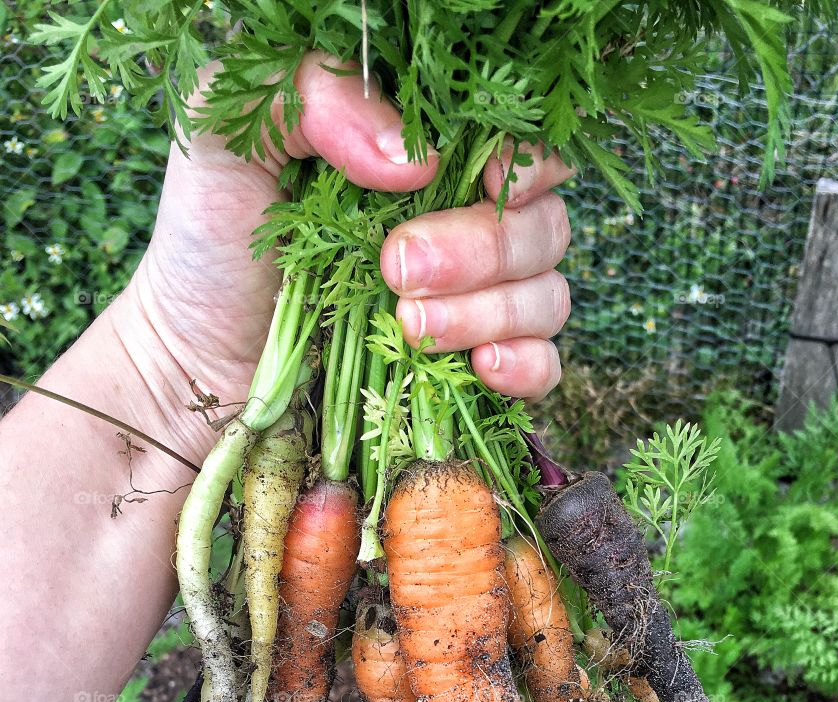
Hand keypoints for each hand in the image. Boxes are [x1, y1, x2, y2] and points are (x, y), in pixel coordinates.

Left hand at [119, 54, 573, 467]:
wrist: (192, 362)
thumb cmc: (210, 244)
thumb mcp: (231, 137)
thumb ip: (311, 95)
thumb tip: (415, 157)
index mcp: (423, 161)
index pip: (517, 145)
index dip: (516, 162)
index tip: (471, 185)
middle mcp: (462, 226)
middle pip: (542, 223)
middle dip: (479, 249)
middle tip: (395, 269)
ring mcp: (474, 304)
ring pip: (548, 295)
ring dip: (489, 311)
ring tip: (407, 327)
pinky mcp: (471, 373)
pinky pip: (546, 366)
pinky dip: (524, 366)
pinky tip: (479, 367)